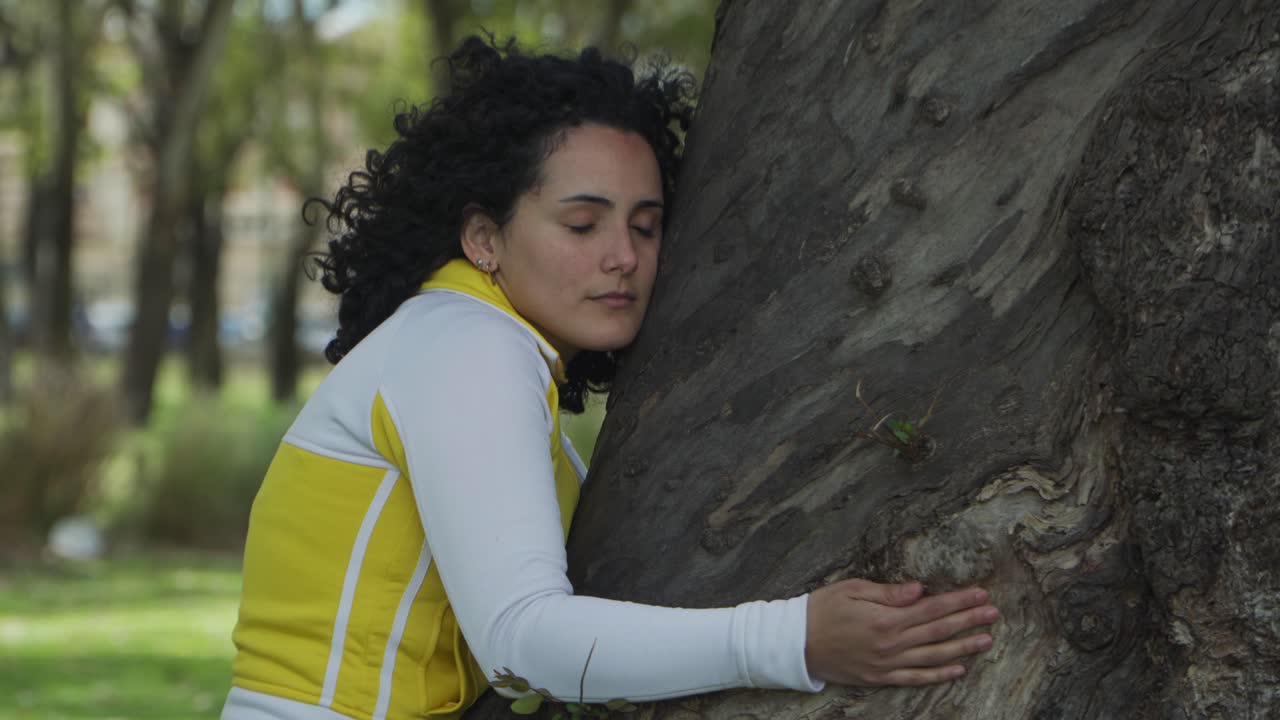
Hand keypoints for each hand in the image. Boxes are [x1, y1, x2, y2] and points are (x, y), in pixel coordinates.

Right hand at [804, 578, 998, 685]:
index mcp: (885, 618)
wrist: (795, 643)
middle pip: (939, 631)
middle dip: (969, 621)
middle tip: (994, 613)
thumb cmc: (821, 609)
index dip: (959, 601)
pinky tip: (958, 669)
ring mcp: (887, 664)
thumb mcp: (851, 590)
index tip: (981, 593)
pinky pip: (916, 678)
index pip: (932, 607)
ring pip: (934, 656)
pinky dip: (939, 675)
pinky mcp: (880, 677)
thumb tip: (920, 590)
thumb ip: (888, 593)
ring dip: (963, 647)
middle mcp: (891, 643)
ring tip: (987, 640)